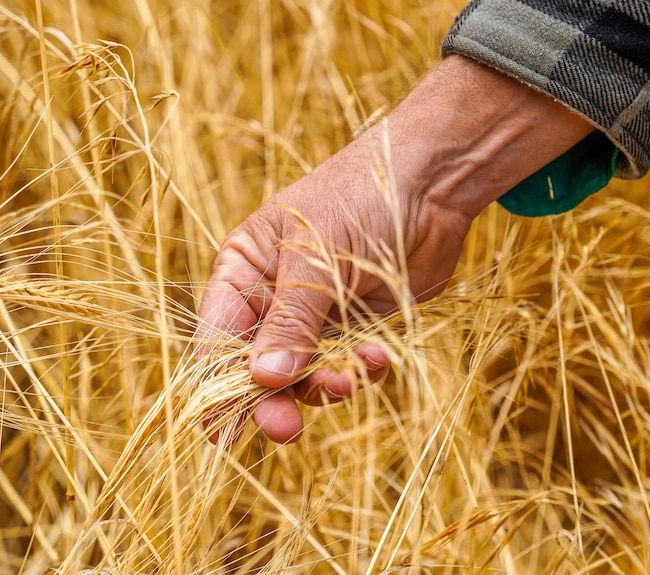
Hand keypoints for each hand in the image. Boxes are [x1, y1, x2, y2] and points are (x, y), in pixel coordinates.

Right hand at [197, 55, 592, 442]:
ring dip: (322, 386)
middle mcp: (274, 296)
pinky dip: (359, 371)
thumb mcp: (316, 258)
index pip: (218, 336)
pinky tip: (377, 359)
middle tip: (287, 430)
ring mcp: (317, 312)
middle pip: (258, 365)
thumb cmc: (360, 198)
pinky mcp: (357, 323)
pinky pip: (347, 364)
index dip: (217, 386)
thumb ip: (291, 321)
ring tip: (347, 382)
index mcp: (245, 269)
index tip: (223, 431)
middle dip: (272, 398)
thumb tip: (265, 380)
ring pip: (304, 372)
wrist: (432, 182)